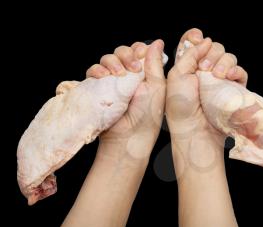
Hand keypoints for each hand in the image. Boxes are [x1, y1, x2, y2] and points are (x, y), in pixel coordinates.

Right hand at [86, 40, 165, 160]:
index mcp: (144, 74)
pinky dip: (96, 70)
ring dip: (111, 61)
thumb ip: (155, 63)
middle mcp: (127, 76)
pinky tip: (103, 76)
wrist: (129, 136)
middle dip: (125, 55)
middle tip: (132, 68)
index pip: (138, 51)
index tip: (141, 56)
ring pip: (107, 59)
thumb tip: (158, 42)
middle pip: (121, 52)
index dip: (138, 50)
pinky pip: (92, 71)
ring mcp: (112, 82)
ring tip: (118, 74)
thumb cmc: (147, 115)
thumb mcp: (157, 87)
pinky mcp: (98, 88)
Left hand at [166, 28, 247, 166]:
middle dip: (211, 54)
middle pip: (215, 49)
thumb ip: (189, 54)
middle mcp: (205, 72)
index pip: (197, 45)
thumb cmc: (181, 106)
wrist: (195, 130)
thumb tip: (204, 40)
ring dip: (223, 62)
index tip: (197, 38)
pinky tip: (229, 76)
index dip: (197, 38)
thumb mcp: (176, 76)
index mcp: (189, 67)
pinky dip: (236, 70)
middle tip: (205, 69)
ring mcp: (220, 81)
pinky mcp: (233, 90)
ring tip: (217, 75)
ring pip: (228, 58)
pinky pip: (240, 73)